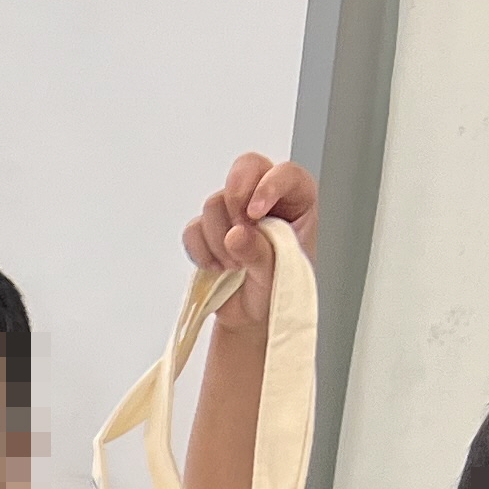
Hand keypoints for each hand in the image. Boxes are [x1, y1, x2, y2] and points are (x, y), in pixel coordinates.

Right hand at [186, 154, 318, 329]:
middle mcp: (265, 199)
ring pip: (214, 203)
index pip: (286, 173)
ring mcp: (234, 213)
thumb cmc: (279, 293)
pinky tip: (217, 268)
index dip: (268, 185)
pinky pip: (193, 230)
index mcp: (296, 202)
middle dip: (235, 200)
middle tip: (237, 234)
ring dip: (219, 240)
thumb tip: (236, 235)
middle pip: (245, 169)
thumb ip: (261, 253)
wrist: (256, 319)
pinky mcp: (208, 232)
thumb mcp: (280, 275)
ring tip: (234, 267)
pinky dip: (200, 252)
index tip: (256, 214)